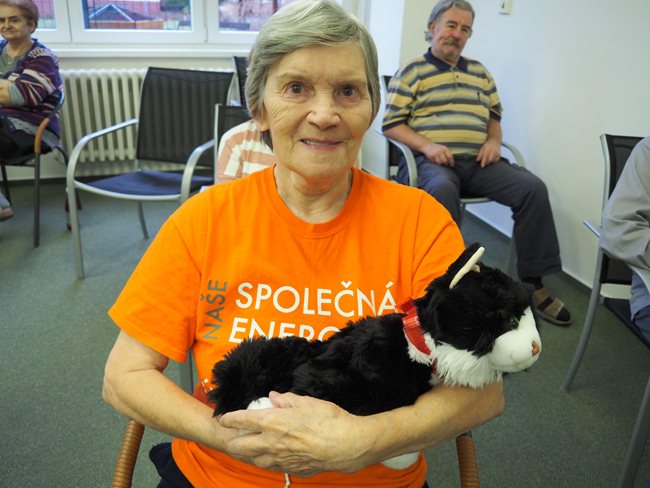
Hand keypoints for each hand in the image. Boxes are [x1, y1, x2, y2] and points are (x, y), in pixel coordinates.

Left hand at [217, 391, 376, 476]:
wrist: (349, 446)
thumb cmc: (330, 420)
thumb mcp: (308, 402)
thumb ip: (287, 399)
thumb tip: (274, 396)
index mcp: (275, 422)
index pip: (243, 421)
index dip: (230, 419)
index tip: (224, 418)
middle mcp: (273, 443)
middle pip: (242, 446)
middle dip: (232, 442)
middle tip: (230, 437)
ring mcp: (282, 459)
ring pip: (255, 460)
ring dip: (247, 454)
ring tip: (245, 449)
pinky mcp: (293, 469)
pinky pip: (272, 466)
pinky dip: (265, 461)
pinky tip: (267, 458)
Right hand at [423, 142, 453, 165]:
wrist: (427, 145)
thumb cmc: (436, 148)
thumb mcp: (442, 148)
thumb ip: (447, 153)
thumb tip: (451, 161)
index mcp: (444, 148)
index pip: (450, 156)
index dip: (451, 162)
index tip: (452, 165)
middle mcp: (440, 151)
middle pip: (445, 160)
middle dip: (446, 163)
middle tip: (445, 164)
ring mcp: (435, 153)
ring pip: (440, 162)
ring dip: (440, 163)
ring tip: (439, 161)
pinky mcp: (431, 156)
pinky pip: (435, 162)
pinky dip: (435, 162)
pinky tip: (434, 159)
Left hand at [476, 139, 500, 166]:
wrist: (495, 141)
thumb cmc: (487, 145)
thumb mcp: (482, 148)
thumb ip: (480, 154)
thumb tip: (477, 160)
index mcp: (488, 148)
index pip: (485, 156)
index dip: (484, 161)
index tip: (482, 166)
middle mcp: (493, 150)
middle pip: (490, 159)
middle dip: (486, 163)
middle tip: (484, 164)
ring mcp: (497, 153)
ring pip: (493, 160)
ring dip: (489, 163)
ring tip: (487, 162)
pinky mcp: (499, 155)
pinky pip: (496, 160)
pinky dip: (493, 162)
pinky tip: (490, 161)